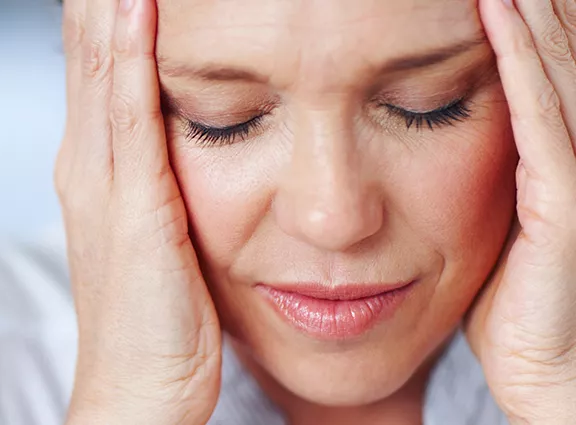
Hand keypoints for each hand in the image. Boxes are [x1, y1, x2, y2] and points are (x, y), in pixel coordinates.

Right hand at [54, 0, 221, 422]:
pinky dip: (128, 56)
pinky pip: (127, 115)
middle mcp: (83, 163)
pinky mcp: (130, 206)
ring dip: (108, 5)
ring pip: (96, 68)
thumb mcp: (149, 231)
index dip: (102, 10)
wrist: (136, 387)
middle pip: (85, 51)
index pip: (91, 64)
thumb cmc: (153, 318)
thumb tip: (174, 133)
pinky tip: (137, 8)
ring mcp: (99, 182)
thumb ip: (151, 177)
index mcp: (89, 166)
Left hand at [466, 0, 575, 422]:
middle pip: (558, 52)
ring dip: (529, 11)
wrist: (545, 370)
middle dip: (535, 1)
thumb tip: (433, 133)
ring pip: (555, 68)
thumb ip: (485, 173)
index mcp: (559, 155)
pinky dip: (522, 60)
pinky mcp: (565, 200)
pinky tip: (501, 13)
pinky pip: (540, 115)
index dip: (527, 17)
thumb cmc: (514, 304)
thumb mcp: (492, 222)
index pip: (547, 65)